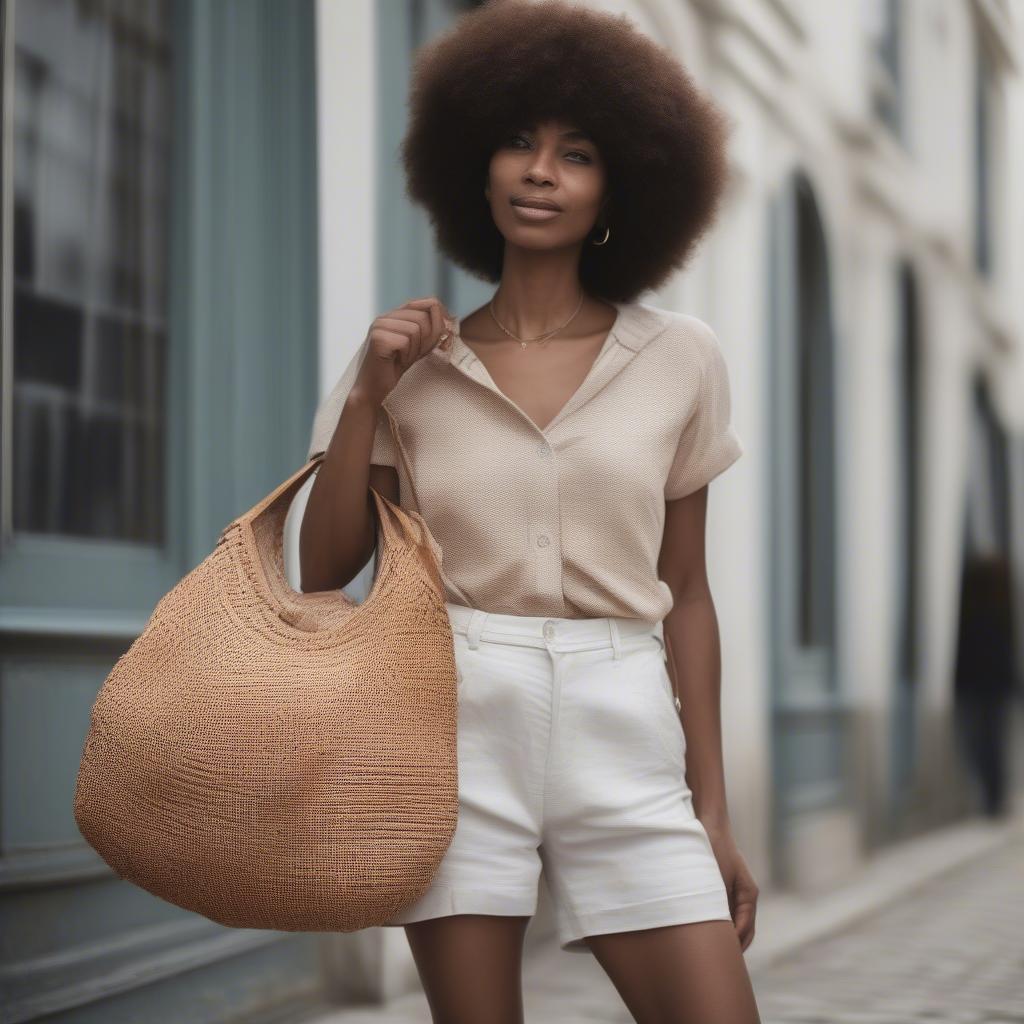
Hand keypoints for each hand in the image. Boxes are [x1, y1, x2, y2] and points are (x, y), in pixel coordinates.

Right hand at [354, 296, 454, 405]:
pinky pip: (405, 341)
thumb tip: (449, 318)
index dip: (440, 321)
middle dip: (425, 341)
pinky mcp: (377, 338)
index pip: (429, 303)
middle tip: (411, 355)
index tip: (440, 339)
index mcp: (396, 315)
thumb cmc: (396, 368)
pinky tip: (395, 362)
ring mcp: (379, 325)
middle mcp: (386, 316)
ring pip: (415, 329)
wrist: (374, 390)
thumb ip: (431, 330)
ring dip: (414, 350)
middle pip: (424, 318)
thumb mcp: (419, 345)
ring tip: (401, 358)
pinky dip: (405, 356)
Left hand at [703, 820, 758, 951]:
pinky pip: (728, 913)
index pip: (746, 927)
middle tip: (721, 963)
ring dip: (728, 937)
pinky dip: (721, 925)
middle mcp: (746, 895)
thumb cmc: (713, 849)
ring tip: (714, 953)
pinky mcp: (727, 889)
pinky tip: (707, 932)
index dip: (734, 943)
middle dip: (734, 947)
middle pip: (745, 930)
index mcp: (749, 894)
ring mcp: (738, 892)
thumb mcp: (716, 877)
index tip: (724, 956)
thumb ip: (720, 902)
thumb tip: (721, 928)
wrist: (710, 825)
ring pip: (737, 923)